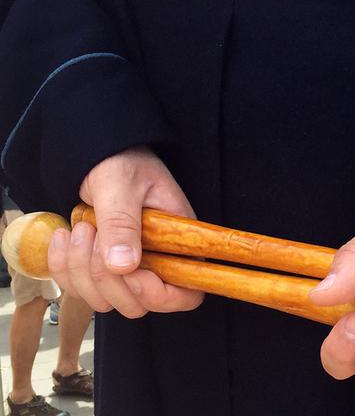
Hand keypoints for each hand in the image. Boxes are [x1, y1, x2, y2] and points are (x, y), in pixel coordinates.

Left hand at [46, 146, 203, 317]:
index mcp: (179, 243)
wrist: (99, 155)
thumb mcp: (121, 185)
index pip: (186, 294)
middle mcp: (158, 261)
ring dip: (81, 272)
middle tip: (93, 236)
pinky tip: (63, 236)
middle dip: (106, 279)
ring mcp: (128, 267)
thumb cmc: (121, 162)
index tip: (129, 269)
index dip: (158, 294)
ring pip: (104, 300)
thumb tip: (123, 266)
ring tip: (79, 229)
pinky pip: (80, 288)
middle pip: (138, 304)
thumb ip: (122, 223)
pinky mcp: (101, 267)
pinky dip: (63, 267)